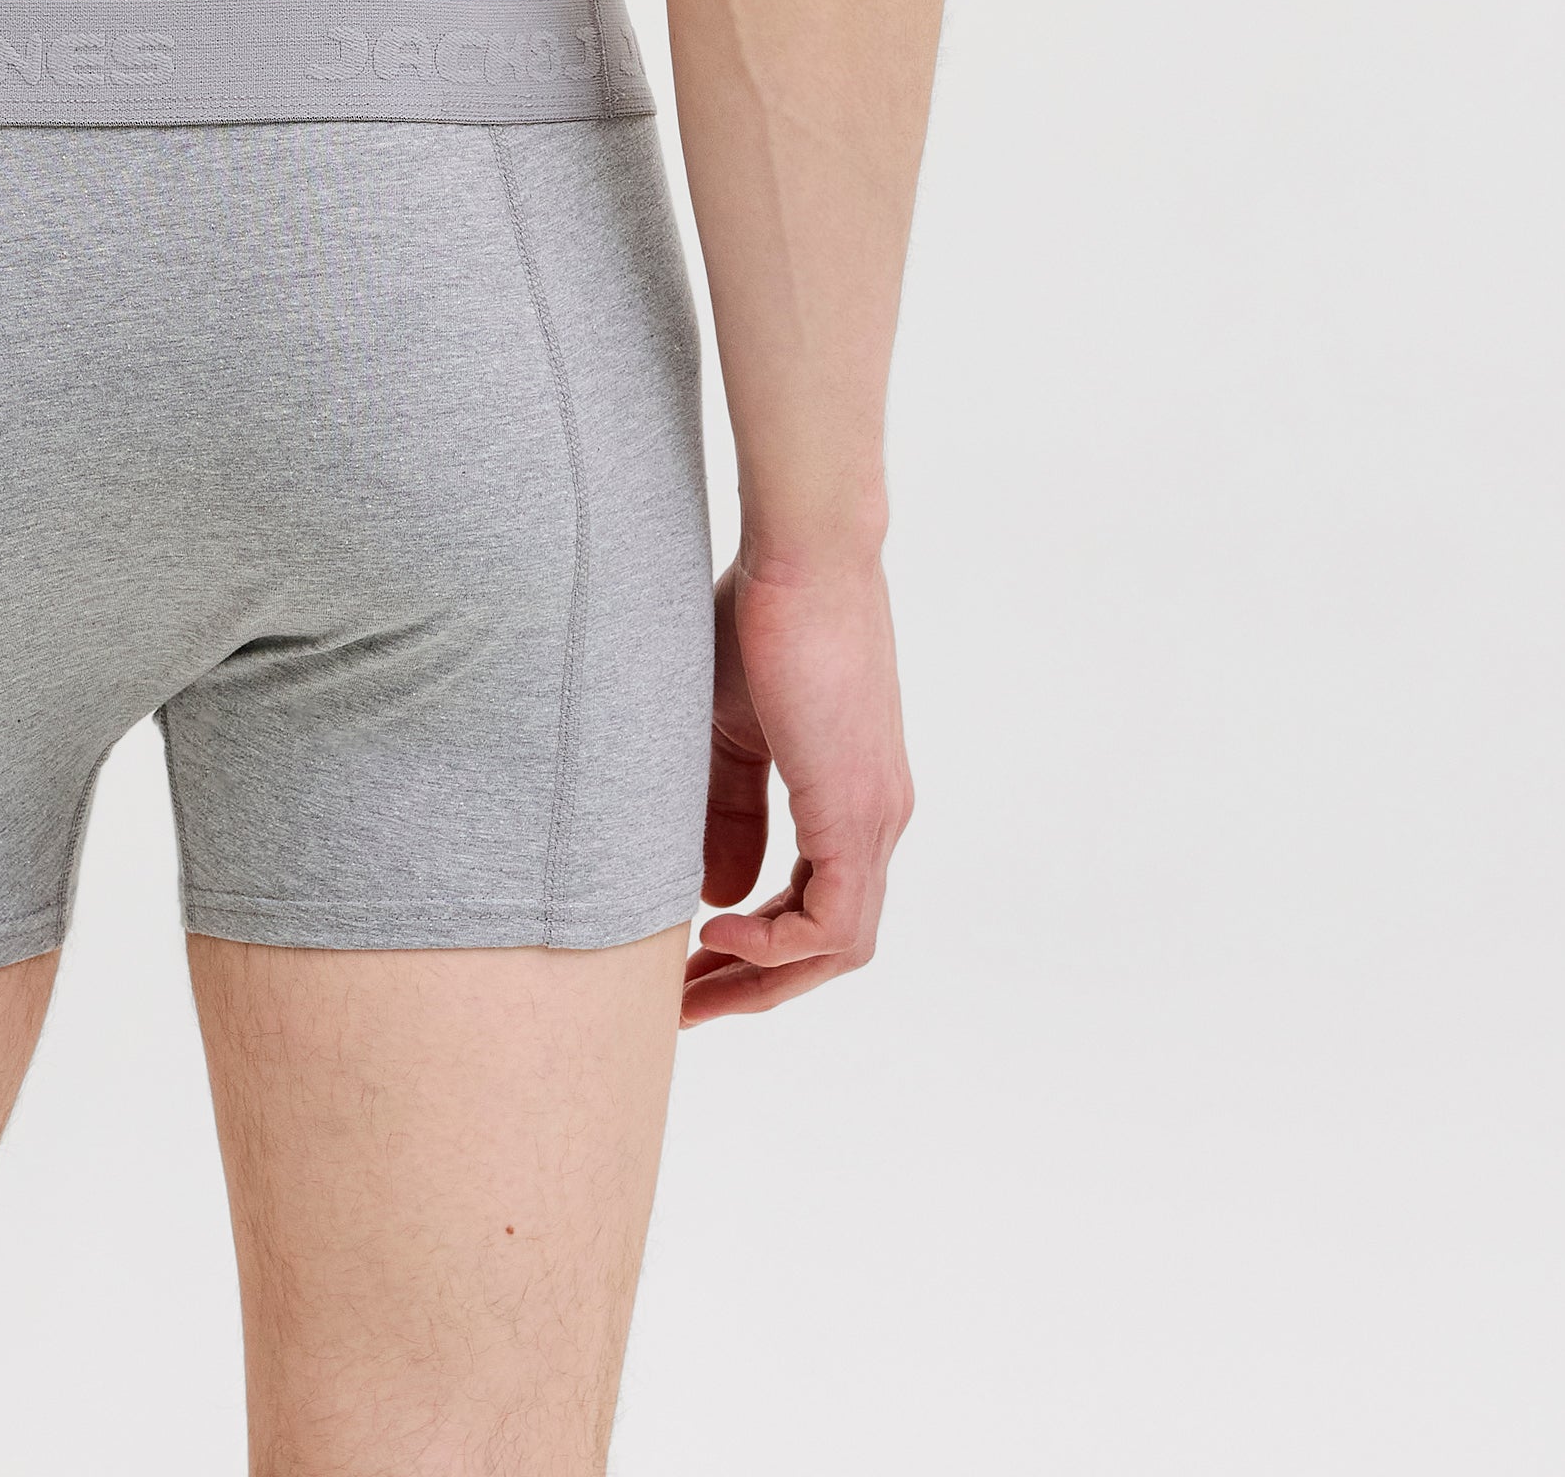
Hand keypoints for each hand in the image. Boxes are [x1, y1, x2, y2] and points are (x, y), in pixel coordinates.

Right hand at [681, 549, 909, 1024]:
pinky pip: (834, 920)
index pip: (817, 908)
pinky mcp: (859, 809)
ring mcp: (875, 818)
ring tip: (693, 991)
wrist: (800, 555)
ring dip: (764, 978)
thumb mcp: (728, 731)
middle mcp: (876, 820)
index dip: (757, 952)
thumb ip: (729, 812)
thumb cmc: (757, 617)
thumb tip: (721, 897)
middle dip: (756, 987)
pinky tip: (718, 931)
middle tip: (687, 1010)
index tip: (692, 968)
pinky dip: (779, 943)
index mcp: (850, 798)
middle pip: (831, 946)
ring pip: (838, 945)